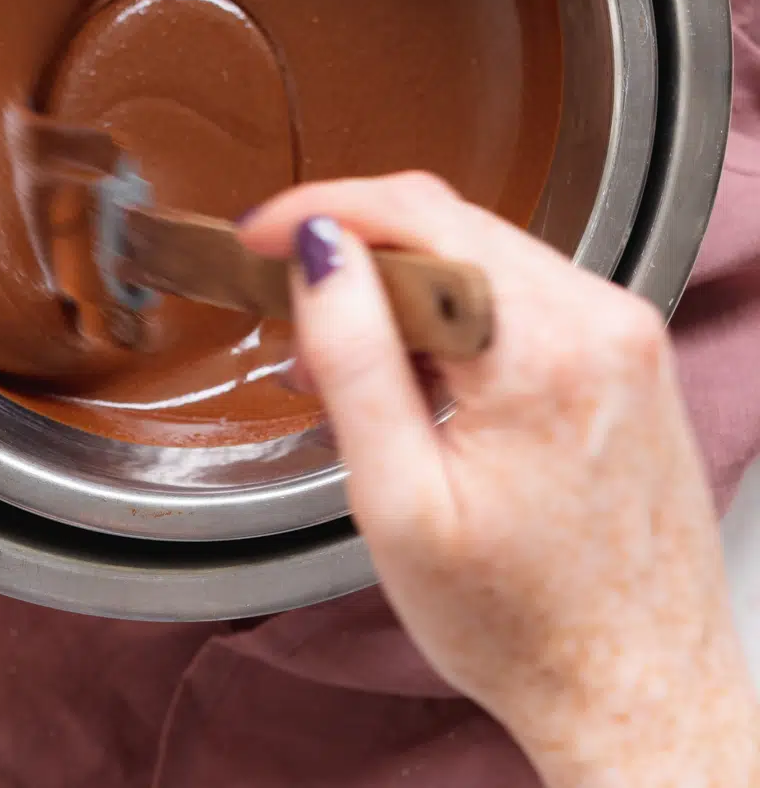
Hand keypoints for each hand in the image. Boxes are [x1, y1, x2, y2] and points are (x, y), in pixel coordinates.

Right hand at [241, 174, 759, 787]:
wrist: (639, 693)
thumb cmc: (524, 625)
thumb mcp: (398, 501)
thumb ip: (354, 358)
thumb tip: (319, 250)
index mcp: (543, 348)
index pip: (417, 212)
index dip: (323, 207)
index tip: (261, 233)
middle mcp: (601, 319)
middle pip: (450, 222)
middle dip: (358, 253)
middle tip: (294, 315)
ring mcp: (625, 332)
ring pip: (484, 251)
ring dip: (405, 285)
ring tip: (357, 371)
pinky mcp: (630, 353)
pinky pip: (524, 289)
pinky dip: (458, 310)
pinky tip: (426, 376)